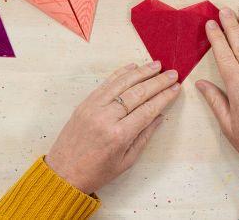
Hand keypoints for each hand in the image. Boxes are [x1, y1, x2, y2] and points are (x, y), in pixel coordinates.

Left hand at [45, 62, 179, 193]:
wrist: (62, 173)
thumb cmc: (96, 172)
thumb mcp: (126, 161)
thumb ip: (144, 137)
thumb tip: (159, 116)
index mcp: (119, 135)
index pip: (148, 109)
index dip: (164, 97)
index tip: (176, 88)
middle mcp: (106, 118)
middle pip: (138, 93)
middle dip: (157, 82)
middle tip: (172, 73)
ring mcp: (94, 108)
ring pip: (122, 84)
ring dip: (141, 72)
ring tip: (156, 65)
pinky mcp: (85, 103)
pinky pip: (106, 84)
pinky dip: (120, 74)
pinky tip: (133, 67)